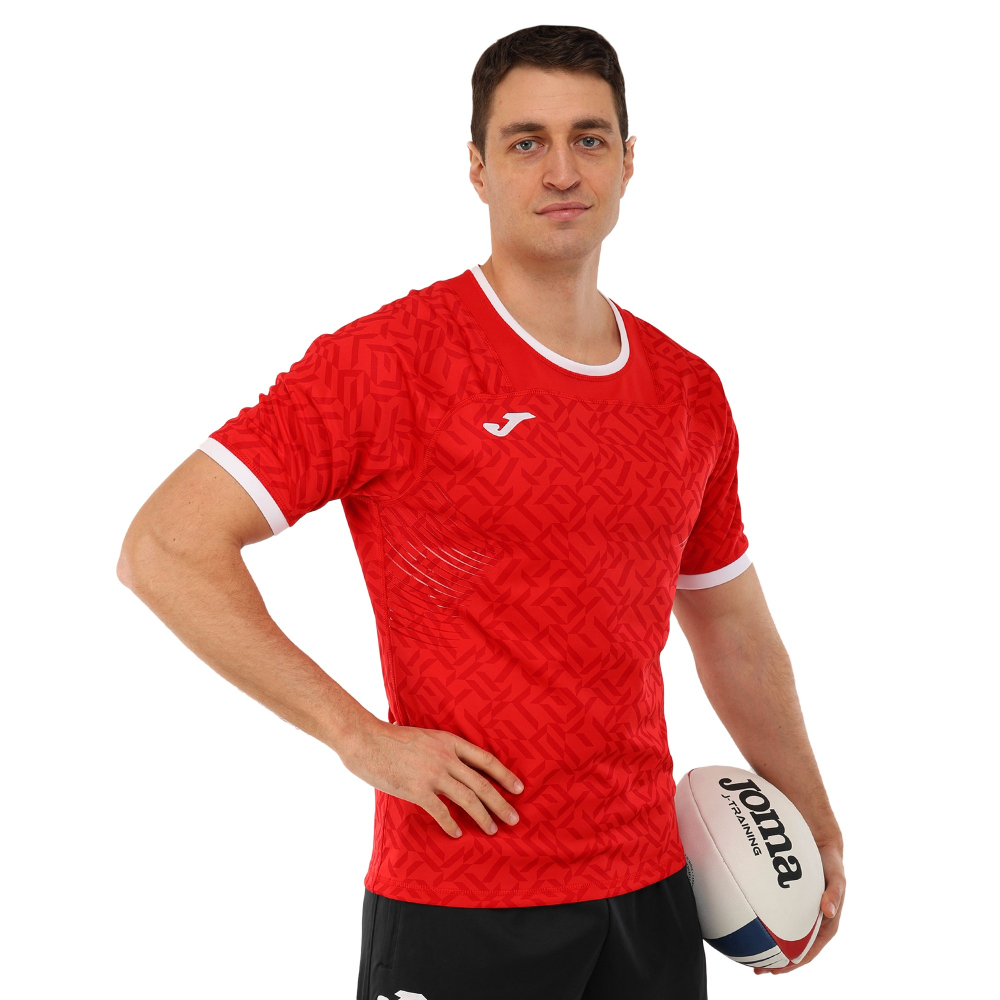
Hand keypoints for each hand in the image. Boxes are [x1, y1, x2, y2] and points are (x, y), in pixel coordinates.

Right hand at [338, 719, 522, 837]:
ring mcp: (432, 773)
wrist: (365, 739)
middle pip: (482, 783)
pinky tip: (457, 834)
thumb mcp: (425, 737)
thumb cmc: (392, 739)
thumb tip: (455, 768)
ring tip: (493, 829)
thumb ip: (441, 751)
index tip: (519, 788)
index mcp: (449, 741)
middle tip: (515, 819)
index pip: (485, 759)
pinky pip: (441, 811)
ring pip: (467, 798)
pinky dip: (451, 824)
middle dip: (501, 802)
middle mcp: (446, 757)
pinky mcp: (417, 789)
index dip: (504, 774)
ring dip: (483, 816)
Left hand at [754, 837, 844, 974]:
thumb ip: (835, 893)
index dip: (794, 963)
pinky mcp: (790, 902)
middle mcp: (812, 923)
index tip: (778, 971)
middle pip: (794, 949)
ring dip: (769, 949)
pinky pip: (776, 917)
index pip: (809, 951)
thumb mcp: (837, 878)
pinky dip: (765, 926)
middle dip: (777, 963)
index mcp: (826, 925)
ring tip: (750, 957)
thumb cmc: (831, 864)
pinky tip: (749, 926)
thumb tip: (829, 911)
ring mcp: (800, 913)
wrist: (821, 844)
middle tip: (758, 970)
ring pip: (784, 937)